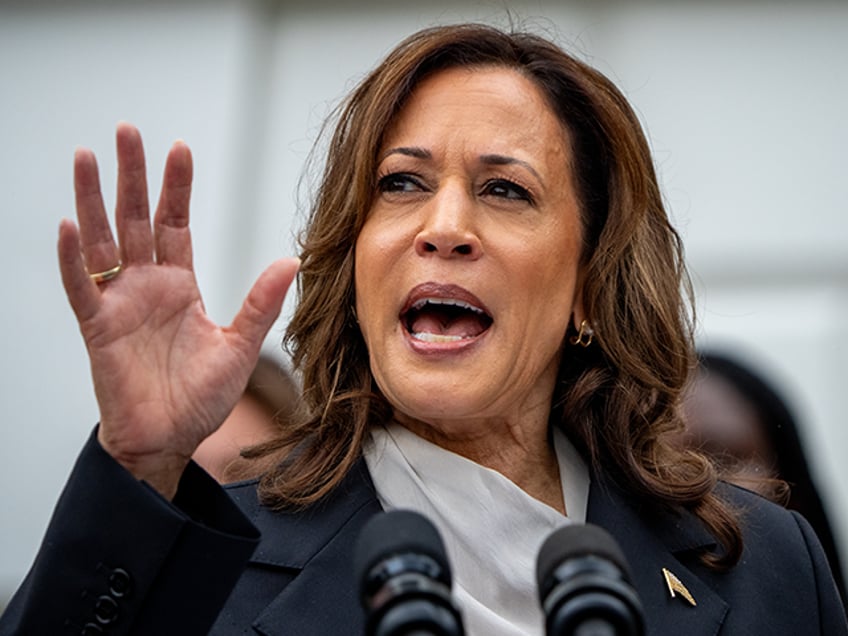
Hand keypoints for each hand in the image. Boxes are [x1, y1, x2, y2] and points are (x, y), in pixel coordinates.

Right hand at [58, 122, 298, 497]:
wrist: (170, 438)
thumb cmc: (200, 397)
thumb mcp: (239, 346)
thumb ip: (260, 303)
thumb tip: (291, 262)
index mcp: (180, 285)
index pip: (175, 224)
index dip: (176, 187)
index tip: (179, 148)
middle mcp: (147, 286)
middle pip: (135, 219)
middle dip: (132, 175)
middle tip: (127, 130)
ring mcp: (120, 304)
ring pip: (102, 242)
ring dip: (93, 200)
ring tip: (86, 157)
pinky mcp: (98, 328)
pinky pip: (82, 288)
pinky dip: (73, 260)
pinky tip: (68, 227)